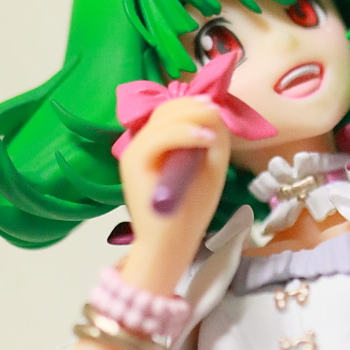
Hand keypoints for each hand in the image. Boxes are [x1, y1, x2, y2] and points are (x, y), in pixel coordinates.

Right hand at [118, 97, 230, 293]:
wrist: (170, 245)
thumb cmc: (189, 212)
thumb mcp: (209, 168)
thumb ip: (212, 139)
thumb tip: (213, 109)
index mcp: (156, 144)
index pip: (171, 111)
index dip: (194, 104)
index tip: (215, 107)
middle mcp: (141, 143)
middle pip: (167, 108)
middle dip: (194, 106)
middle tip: (215, 111)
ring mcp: (134, 151)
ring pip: (163, 118)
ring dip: (192, 117)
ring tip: (212, 132)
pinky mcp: (133, 163)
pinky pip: (159, 138)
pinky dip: (185, 134)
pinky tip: (205, 139)